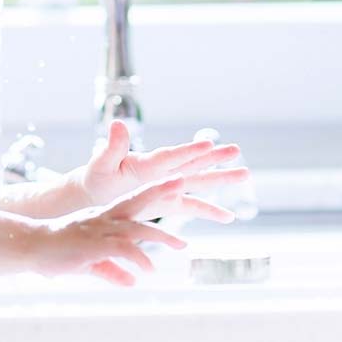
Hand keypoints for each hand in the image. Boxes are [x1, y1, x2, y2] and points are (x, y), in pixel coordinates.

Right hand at [31, 175, 233, 285]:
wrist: (30, 248)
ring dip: (161, 235)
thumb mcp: (89, 263)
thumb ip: (112, 271)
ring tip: (180, 245)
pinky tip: (148, 270)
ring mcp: (99, 230)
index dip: (153, 191)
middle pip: (137, 202)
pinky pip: (123, 249)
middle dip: (160, 191)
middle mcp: (103, 218)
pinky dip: (139, 258)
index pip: (133, 201)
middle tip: (182, 185)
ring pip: (136, 227)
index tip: (174, 187)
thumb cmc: (57, 253)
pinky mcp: (94, 244)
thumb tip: (132, 282)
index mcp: (103, 217)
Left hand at [73, 119, 248, 208]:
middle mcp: (163, 172)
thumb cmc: (97, 176)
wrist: (96, 193)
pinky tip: (229, 217)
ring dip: (221, 179)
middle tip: (236, 149)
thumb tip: (117, 124)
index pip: (171, 156)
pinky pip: (192, 207)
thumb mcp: (101, 164)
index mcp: (147, 163)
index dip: (188, 151)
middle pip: (192, 164)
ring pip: (199, 182)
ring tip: (245, 174)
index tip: (207, 144)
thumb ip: (112, 147)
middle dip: (214, 158)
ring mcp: (169, 186)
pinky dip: (210, 212)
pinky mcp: (169, 202)